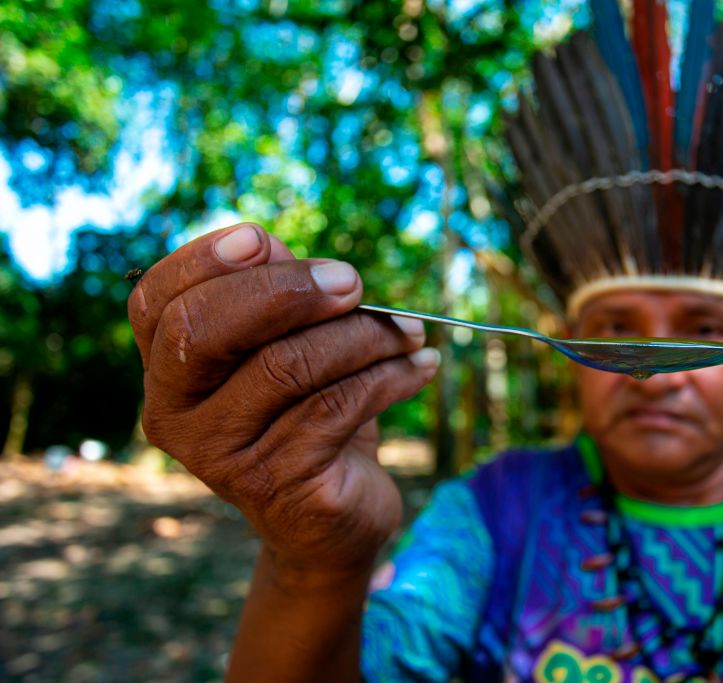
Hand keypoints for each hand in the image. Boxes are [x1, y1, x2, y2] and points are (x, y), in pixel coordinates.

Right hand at [128, 223, 438, 577]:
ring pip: (288, 364)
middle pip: (205, 329)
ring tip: (409, 330)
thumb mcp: (288, 352)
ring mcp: (220, 457)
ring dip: (364, 335)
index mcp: (167, 372)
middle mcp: (174, 417)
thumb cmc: (308, 419)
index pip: (155, 301)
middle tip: (355, 283)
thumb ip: (273, 296)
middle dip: (288, 290)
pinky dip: (391, 375)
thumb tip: (267, 241)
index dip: (201, 262)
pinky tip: (420, 366)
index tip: (260, 238)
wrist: (332, 522)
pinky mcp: (277, 485)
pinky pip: (338, 405)